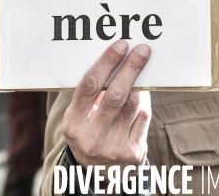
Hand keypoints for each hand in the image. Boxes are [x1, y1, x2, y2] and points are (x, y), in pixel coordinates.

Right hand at [62, 40, 150, 178]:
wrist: (99, 173)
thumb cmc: (89, 131)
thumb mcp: (80, 116)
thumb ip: (92, 93)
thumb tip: (115, 57)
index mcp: (74, 124)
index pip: (90, 87)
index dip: (106, 63)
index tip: (120, 46)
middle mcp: (92, 137)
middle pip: (114, 95)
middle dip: (130, 68)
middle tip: (141, 50)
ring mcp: (114, 148)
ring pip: (133, 105)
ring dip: (140, 81)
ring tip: (143, 63)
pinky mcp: (133, 153)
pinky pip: (143, 117)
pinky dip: (144, 100)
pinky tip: (143, 89)